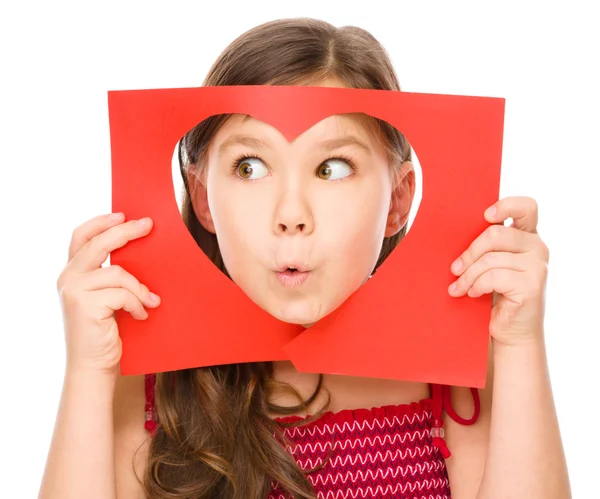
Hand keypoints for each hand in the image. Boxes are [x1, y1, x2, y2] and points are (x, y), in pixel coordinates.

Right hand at [56, 213, 159, 372]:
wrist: (94, 365)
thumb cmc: (105, 330)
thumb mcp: (106, 296)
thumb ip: (110, 275)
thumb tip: (139, 250)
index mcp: (72, 272)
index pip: (81, 236)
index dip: (101, 222)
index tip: (123, 214)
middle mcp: (68, 278)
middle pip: (98, 244)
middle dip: (126, 231)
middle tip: (148, 225)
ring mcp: (74, 291)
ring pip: (118, 273)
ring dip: (139, 288)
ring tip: (150, 302)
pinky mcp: (85, 306)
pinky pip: (123, 294)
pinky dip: (137, 303)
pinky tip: (141, 315)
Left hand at [447, 196, 548, 345]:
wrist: (511, 331)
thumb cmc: (496, 294)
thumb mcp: (491, 264)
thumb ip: (487, 246)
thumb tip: (456, 230)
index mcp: (527, 236)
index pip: (527, 207)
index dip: (506, 205)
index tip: (485, 216)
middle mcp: (537, 247)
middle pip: (495, 234)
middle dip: (469, 253)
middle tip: (454, 270)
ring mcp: (538, 266)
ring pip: (490, 259)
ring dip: (467, 275)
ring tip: (458, 287)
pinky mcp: (532, 285)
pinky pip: (493, 277)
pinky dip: (476, 285)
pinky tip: (473, 294)